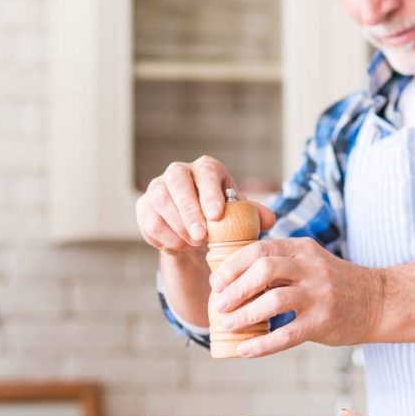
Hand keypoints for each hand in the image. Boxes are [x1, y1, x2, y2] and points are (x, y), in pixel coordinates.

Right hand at [136, 156, 275, 254]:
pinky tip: (182, 246)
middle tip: (201, 236)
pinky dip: (167, 238)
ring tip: (196, 244)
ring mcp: (158, 188)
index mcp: (206, 169)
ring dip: (179, 226)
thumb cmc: (221, 219)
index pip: (206, 173)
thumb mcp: (239, 216)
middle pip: (178, 182)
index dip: (210, 192)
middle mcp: (178, 172)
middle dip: (189, 209)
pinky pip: (152, 222)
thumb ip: (254, 216)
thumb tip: (269, 219)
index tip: (216, 215)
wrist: (194, 233)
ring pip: (161, 202)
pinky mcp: (144, 207)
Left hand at [210, 238, 385, 356]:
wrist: (378, 301)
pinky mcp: (324, 322)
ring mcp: (319, 295)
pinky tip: (245, 350)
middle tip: (219, 304)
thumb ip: (279, 263)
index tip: (216, 281)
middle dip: (235, 288)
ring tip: (228, 325)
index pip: (260, 249)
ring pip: (274, 301)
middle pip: (264, 269)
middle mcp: (311, 268)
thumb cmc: (333, 283)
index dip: (233, 265)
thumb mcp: (309, 261)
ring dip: (245, 314)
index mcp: (302, 248)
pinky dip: (263, 343)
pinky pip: (288, 334)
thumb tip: (231, 279)